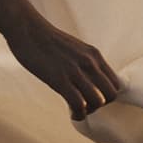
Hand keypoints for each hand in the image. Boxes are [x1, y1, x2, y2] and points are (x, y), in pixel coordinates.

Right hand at [4, 16, 124, 121]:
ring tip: (77, 109)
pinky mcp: (60, 79)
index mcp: (94, 55)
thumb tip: (88, 78)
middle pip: (111, 95)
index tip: (92, 97)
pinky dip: (79, 114)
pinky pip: (79, 104)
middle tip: (86, 105)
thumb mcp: (75, 48)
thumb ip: (85, 61)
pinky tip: (72, 113)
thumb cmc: (46, 39)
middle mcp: (89, 63)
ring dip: (89, 110)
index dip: (106, 95)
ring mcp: (75, 71)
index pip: (115, 83)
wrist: (27, 29)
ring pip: (98, 101)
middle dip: (100, 105)